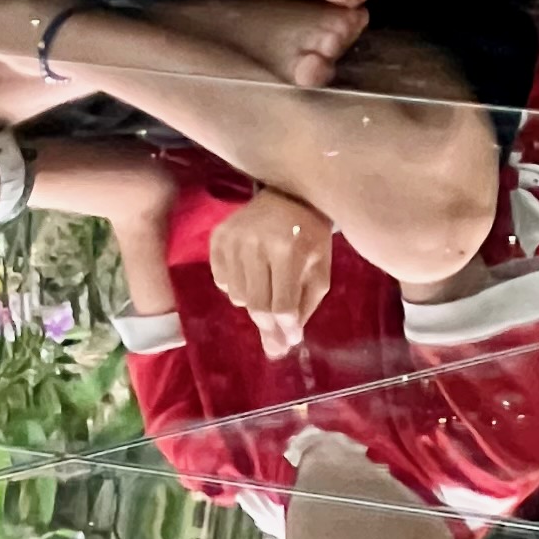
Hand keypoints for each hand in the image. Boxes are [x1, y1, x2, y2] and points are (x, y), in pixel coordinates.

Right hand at [203, 187, 333, 357]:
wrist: (289, 194)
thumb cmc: (311, 236)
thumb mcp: (319, 270)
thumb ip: (304, 307)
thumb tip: (284, 344)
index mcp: (288, 250)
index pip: (282, 305)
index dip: (287, 329)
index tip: (291, 340)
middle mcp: (256, 243)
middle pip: (257, 305)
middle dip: (269, 326)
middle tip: (278, 333)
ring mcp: (233, 238)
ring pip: (237, 296)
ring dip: (254, 303)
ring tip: (269, 289)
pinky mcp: (218, 236)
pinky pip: (220, 281)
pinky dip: (235, 287)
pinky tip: (251, 274)